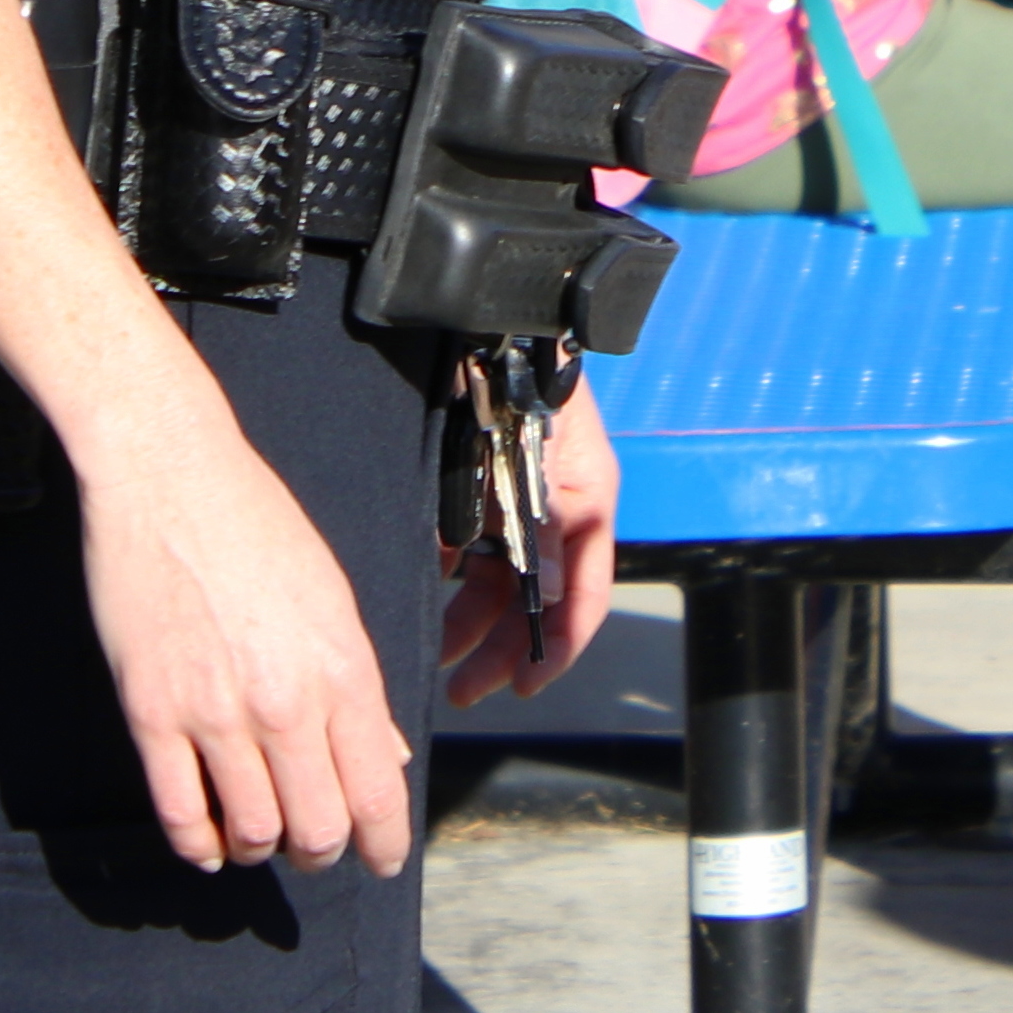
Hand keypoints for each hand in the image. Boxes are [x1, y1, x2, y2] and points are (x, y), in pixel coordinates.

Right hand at [74, 414, 414, 876]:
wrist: (169, 475)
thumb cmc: (259, 526)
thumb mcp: (332, 598)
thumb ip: (357, 687)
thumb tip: (381, 759)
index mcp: (343, 670)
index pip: (377, 795)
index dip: (384, 845)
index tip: (381, 860)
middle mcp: (285, 703)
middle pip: (317, 831)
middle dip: (323, 852)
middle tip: (314, 844)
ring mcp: (214, 714)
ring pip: (251, 834)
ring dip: (261, 849)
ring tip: (260, 833)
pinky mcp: (151, 713)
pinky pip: (178, 814)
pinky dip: (198, 846)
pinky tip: (209, 843)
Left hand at [438, 376, 620, 708]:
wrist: (497, 324)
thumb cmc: (535, 385)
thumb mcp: (548, 460)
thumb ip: (549, 526)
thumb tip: (549, 596)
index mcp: (586, 509)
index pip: (583, 599)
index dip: (556, 649)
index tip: (523, 687)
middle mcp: (553, 515)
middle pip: (532, 602)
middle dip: (500, 649)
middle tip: (461, 688)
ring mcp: (515, 504)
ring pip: (496, 582)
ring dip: (469, 620)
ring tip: (436, 649)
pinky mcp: (479, 489)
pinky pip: (466, 547)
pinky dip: (449, 572)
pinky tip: (426, 584)